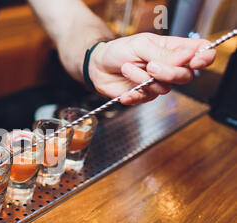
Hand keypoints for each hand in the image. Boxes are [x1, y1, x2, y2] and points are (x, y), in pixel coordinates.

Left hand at [88, 33, 215, 104]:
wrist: (98, 66)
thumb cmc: (119, 51)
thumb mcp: (140, 45)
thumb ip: (163, 53)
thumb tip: (186, 56)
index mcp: (173, 49)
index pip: (200, 52)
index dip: (204, 58)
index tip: (195, 61)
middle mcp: (168, 67)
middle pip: (186, 76)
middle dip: (169, 72)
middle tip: (150, 66)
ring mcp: (157, 83)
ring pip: (165, 88)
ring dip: (142, 79)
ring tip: (126, 67)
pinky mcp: (144, 95)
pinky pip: (146, 99)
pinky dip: (134, 94)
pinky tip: (125, 91)